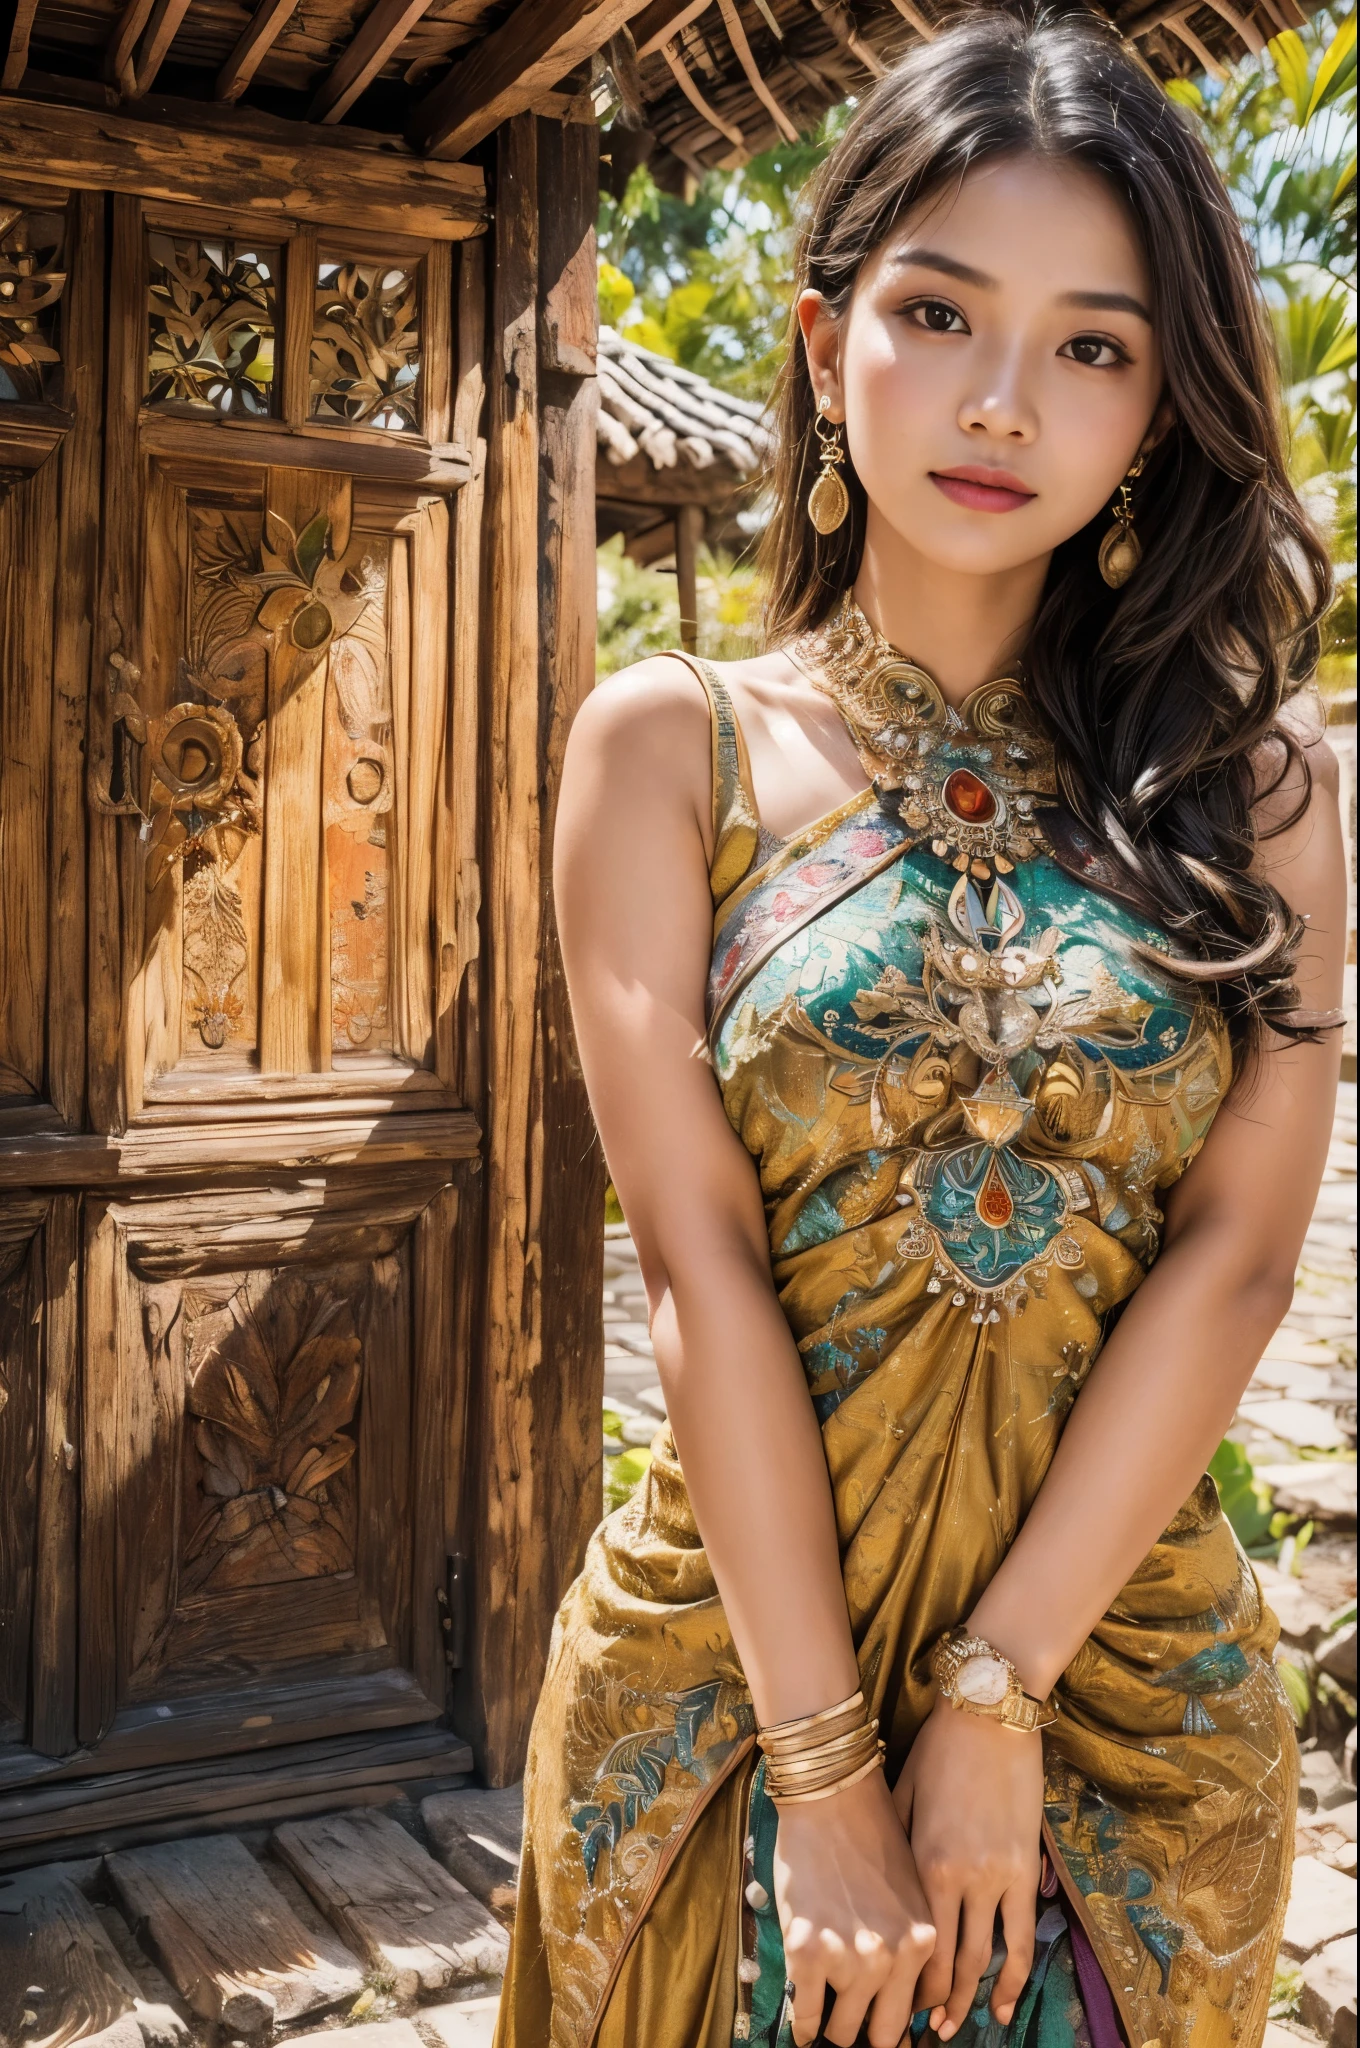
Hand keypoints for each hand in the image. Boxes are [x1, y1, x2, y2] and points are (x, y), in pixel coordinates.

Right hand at [773, 1764, 936, 2047]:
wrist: (829, 1793)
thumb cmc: (870, 1832)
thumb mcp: (911, 1891)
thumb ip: (912, 1942)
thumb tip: (907, 1997)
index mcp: (924, 1940)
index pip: (923, 2010)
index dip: (904, 2022)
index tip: (886, 2023)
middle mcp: (892, 1957)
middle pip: (885, 2034)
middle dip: (869, 2031)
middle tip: (855, 2020)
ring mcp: (849, 1958)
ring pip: (844, 2030)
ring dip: (834, 2026)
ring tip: (826, 2013)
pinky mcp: (806, 1950)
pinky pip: (805, 2015)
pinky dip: (803, 2025)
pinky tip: (803, 2022)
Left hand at [892, 1698, 1042, 2037]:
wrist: (989, 1715)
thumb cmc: (939, 1749)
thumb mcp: (901, 1796)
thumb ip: (896, 1843)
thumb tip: (880, 1885)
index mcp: (920, 1862)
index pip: (909, 1941)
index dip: (900, 1979)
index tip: (891, 2000)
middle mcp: (956, 1879)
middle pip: (941, 1960)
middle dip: (930, 2000)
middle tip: (920, 2029)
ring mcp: (994, 1878)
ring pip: (980, 1958)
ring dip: (967, 1999)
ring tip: (955, 2026)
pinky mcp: (1025, 1870)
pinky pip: (1019, 1936)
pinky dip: (1012, 1976)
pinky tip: (1003, 2003)